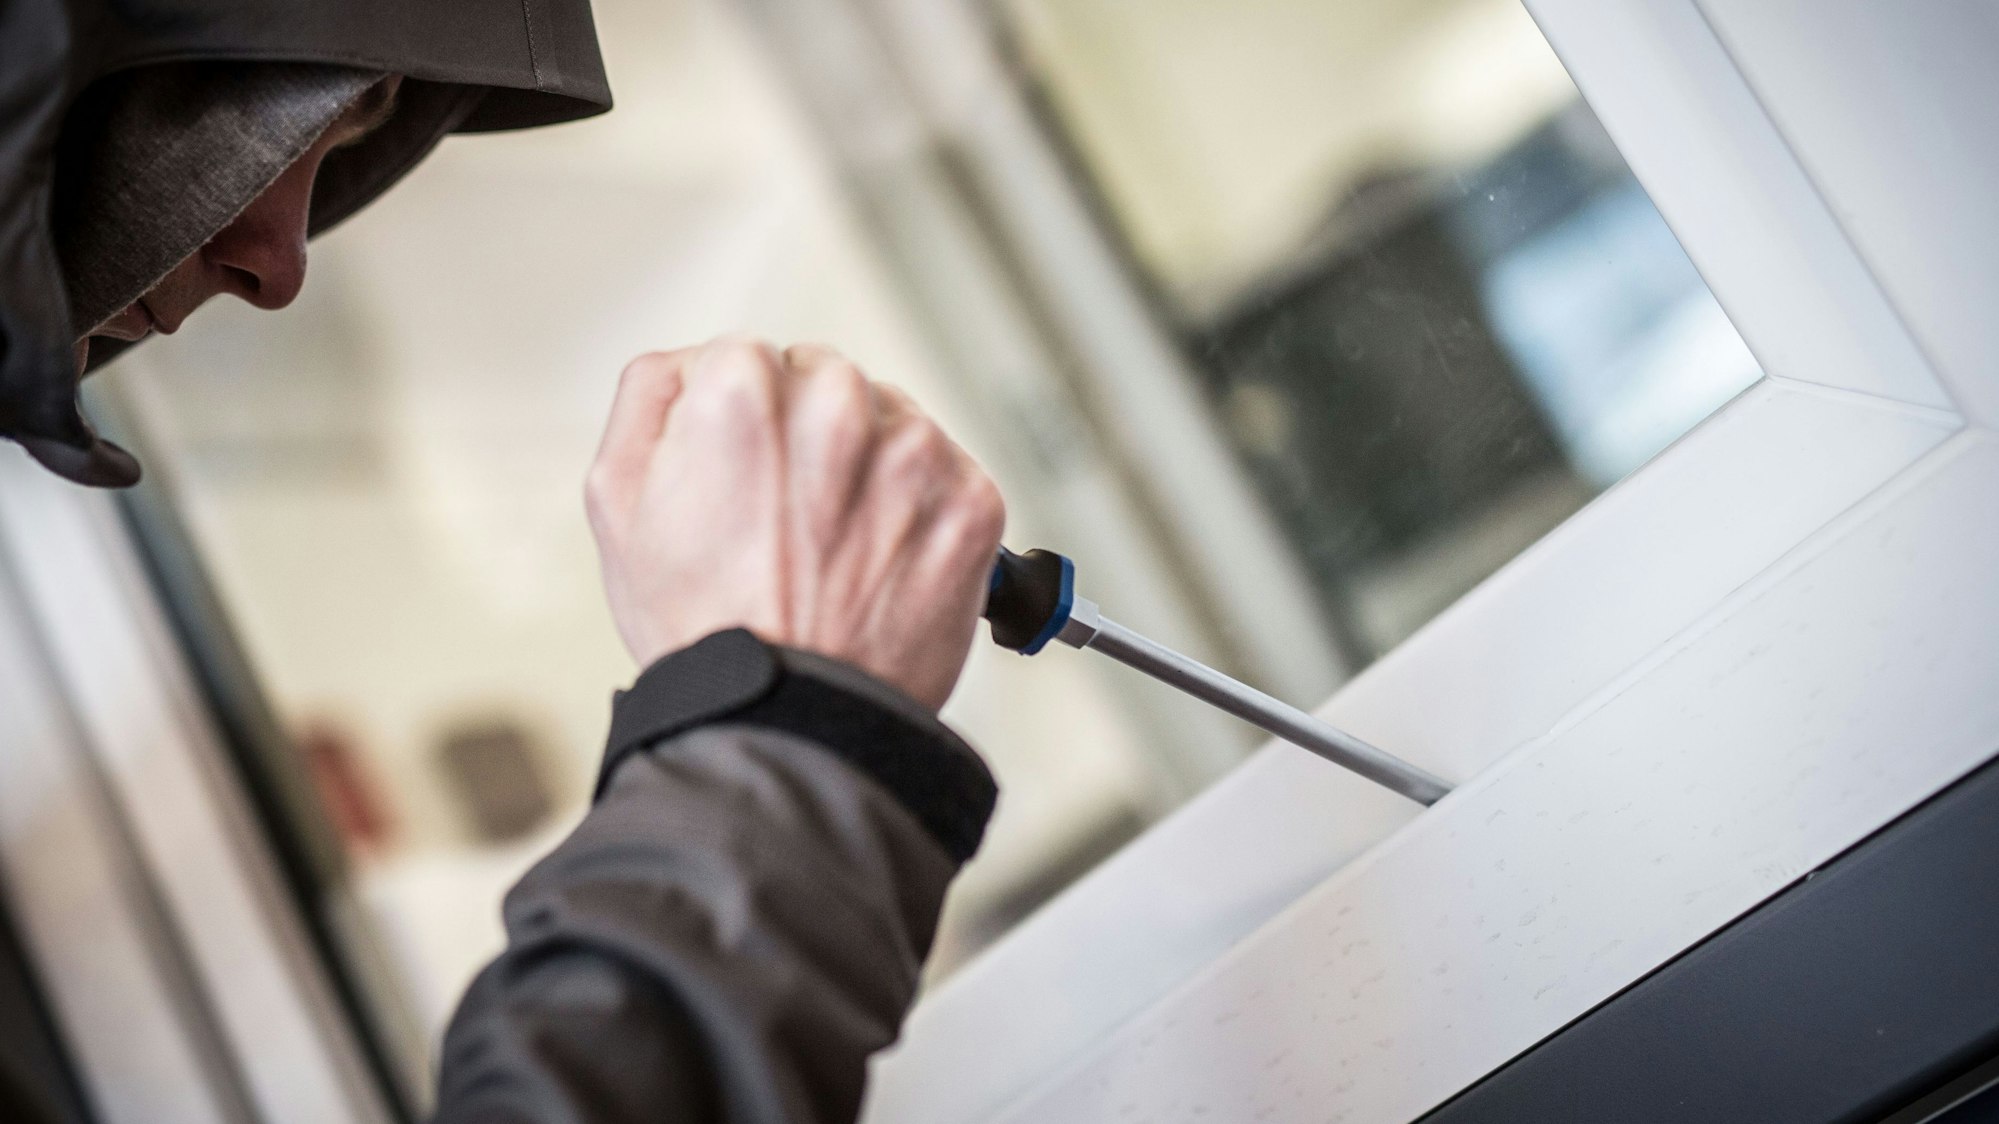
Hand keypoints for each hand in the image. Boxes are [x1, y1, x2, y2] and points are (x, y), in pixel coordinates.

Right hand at [585, 337, 1005, 710]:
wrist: (789, 723)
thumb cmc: (704, 626)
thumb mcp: (618, 499)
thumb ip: (649, 397)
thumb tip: (692, 363)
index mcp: (744, 388)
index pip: (753, 359)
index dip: (742, 423)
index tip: (745, 478)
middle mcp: (837, 404)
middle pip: (826, 382)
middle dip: (809, 437)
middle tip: (789, 522)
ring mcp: (914, 453)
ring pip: (891, 423)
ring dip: (870, 469)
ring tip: (835, 550)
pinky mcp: (972, 501)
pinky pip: (948, 475)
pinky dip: (923, 512)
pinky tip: (881, 562)